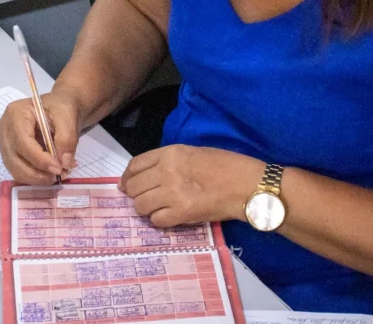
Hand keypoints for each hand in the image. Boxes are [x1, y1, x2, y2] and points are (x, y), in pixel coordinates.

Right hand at [0, 91, 81, 184]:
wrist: (58, 109)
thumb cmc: (60, 108)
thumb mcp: (68, 116)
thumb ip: (67, 138)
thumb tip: (64, 163)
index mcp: (16, 113)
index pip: (22, 141)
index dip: (39, 159)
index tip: (59, 168)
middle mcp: (5, 129)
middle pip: (14, 159)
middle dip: (37, 173)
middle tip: (60, 175)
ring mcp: (5, 143)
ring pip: (15, 169)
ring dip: (36, 177)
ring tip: (56, 174)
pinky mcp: (10, 154)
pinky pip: (18, 171)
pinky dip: (34, 177)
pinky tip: (49, 173)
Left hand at [118, 145, 264, 227]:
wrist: (246, 185)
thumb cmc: (224, 166)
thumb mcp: (191, 153)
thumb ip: (166, 162)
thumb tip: (143, 176)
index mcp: (169, 153)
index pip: (135, 165)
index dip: (127, 178)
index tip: (125, 185)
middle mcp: (167, 171)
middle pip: (133, 187)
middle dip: (135, 195)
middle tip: (145, 199)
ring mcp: (173, 193)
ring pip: (141, 205)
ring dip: (146, 209)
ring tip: (158, 208)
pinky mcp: (181, 213)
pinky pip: (156, 220)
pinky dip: (159, 220)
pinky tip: (169, 216)